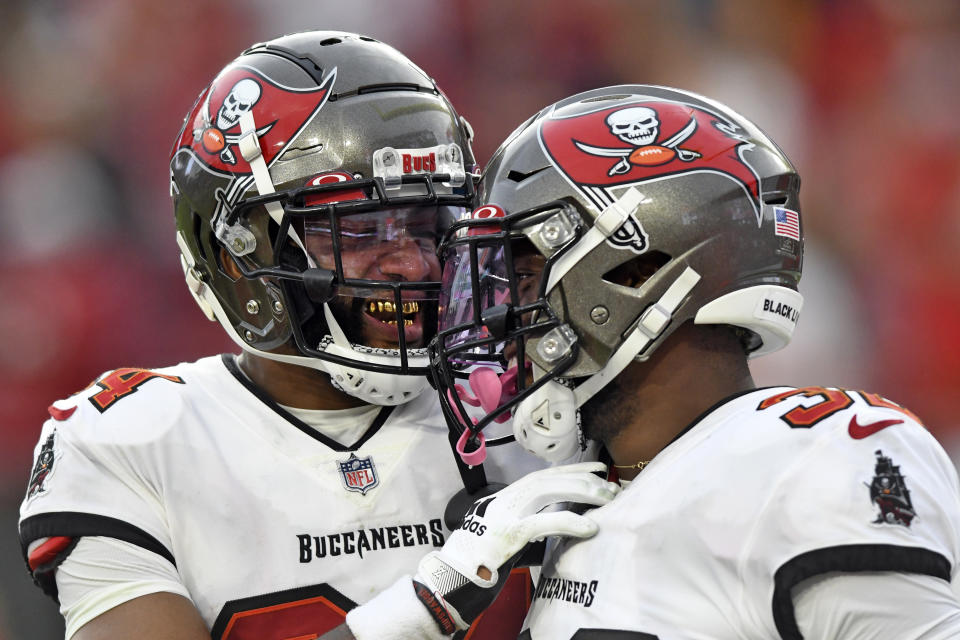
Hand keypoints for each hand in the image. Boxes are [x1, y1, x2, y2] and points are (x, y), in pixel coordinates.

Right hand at [413, 461, 618, 632]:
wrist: (454, 570)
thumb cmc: (483, 553)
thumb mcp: (509, 527)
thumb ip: (530, 517)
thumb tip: (562, 513)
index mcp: (510, 495)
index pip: (547, 474)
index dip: (575, 468)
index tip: (599, 467)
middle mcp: (509, 497)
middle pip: (551, 478)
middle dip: (584, 479)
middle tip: (611, 485)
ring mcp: (508, 512)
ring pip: (549, 490)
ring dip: (581, 492)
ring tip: (606, 499)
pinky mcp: (509, 532)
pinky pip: (544, 522)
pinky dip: (570, 522)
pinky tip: (590, 528)